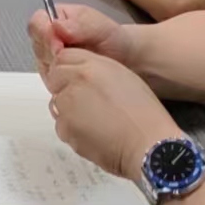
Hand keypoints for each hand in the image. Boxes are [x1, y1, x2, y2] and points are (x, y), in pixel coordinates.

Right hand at [27, 2, 130, 73]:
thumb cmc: (112, 38)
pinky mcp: (56, 76)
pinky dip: (61, 81)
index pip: (36, 24)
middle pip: (36, 44)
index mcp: (55, 18)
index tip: (59, 47)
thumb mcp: (99, 26)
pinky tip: (77, 79)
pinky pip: (50, 80)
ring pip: (41, 63)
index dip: (44, 35)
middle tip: (72, 59)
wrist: (126, 59)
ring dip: (56, 68)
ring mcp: (51, 57)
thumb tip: (55, 25)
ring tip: (79, 68)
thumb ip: (78, 25)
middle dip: (51, 53)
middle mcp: (49, 37)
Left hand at [44, 49, 178, 180]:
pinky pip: (62, 126)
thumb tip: (78, 73)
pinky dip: (73, 130)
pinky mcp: (65, 129)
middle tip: (86, 102)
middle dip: (65, 88)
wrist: (149, 146)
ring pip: (57, 104)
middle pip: (55, 79)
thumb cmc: (144, 113)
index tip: (77, 79)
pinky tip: (94, 134)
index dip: (69, 69)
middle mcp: (74, 83)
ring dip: (69, 110)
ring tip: (95, 120)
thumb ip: (95, 70)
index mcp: (90, 67)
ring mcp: (67, 107)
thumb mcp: (123, 77)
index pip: (63, 58)